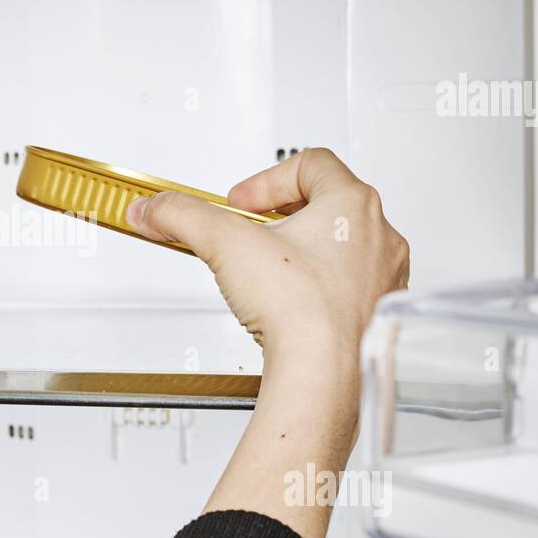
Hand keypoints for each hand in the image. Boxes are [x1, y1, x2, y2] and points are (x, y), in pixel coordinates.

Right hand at [126, 148, 407, 362]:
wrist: (325, 373)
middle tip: (253, 233)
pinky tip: (295, 304)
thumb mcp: (224, 244)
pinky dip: (321, 287)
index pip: (310, 164)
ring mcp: (384, 276)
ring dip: (305, 250)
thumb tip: (153, 209)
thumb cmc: (299, 309)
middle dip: (282, 215)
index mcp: (352, 204)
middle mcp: (378, 236)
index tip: (240, 204)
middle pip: (327, 203)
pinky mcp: (379, 312)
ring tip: (272, 270)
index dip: (265, 179)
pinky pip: (350, 285)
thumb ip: (181, 216)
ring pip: (342, 245)